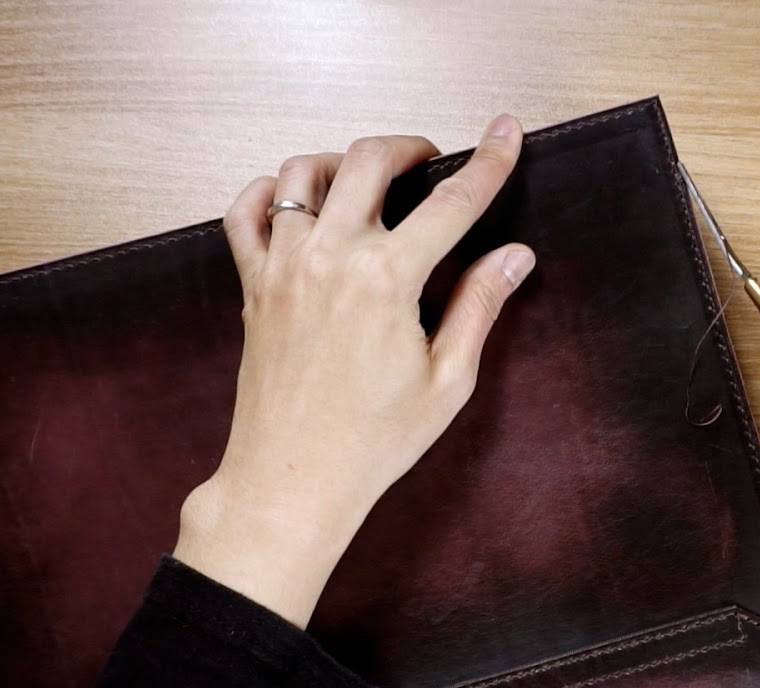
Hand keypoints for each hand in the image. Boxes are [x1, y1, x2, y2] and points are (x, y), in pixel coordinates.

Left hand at [174, 116, 534, 628]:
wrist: (291, 482)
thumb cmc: (370, 443)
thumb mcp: (447, 380)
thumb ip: (479, 306)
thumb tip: (513, 256)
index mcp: (386, 281)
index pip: (451, 203)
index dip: (488, 163)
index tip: (506, 133)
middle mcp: (329, 260)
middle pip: (370, 160)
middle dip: (410, 147)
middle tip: (432, 161)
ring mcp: (283, 268)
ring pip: (304, 173)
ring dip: (343, 162)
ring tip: (370, 181)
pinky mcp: (253, 286)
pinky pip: (246, 212)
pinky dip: (271, 191)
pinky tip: (297, 201)